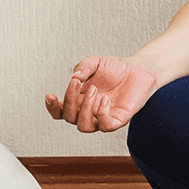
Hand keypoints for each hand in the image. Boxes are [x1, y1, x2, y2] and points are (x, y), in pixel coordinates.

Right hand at [45, 56, 159, 132]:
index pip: (60, 112)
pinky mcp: (118, 119)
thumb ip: (82, 67)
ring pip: (84, 127)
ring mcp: (103, 117)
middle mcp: (89, 111)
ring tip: (94, 90)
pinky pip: (105, 126)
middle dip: (70, 101)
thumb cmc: (115, 68)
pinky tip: (105, 99)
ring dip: (84, 109)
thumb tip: (74, 78)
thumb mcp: (95, 62)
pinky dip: (101, 114)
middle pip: (69, 118)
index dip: (52, 107)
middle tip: (79, 83)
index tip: (49, 95)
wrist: (139, 69)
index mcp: (79, 100)